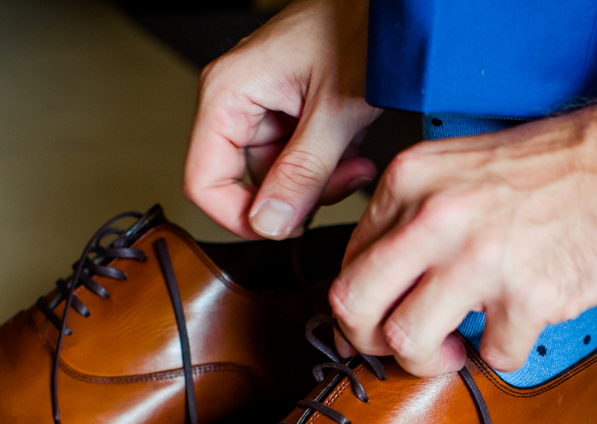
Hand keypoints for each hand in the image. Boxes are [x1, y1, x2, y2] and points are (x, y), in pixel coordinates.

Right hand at [183, 0, 381, 239]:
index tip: (281, 229)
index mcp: (227, 93)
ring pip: (278, 179)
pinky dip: (329, 164)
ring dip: (321, 181)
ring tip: (355, 155)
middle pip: (246, 184)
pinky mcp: (288, 115)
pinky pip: (298, 161)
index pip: (203, 181)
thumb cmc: (362, 28)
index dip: (238, 217)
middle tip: (342, 180)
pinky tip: (353, 143)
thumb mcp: (336, 110)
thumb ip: (303, 172)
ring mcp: (263, 109)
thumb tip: (270, 224)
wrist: (393, 7)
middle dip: (298, 195)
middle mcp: (236, 101)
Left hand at [329, 35, 596, 375]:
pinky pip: (492, 357)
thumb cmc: (568, 161)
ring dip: (430, 361)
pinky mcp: (528, 295)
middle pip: (354, 305)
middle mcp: (435, 216)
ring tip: (459, 348)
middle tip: (405, 348)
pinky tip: (519, 331)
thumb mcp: (466, 165)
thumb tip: (391, 278)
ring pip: (406, 341)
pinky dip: (504, 356)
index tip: (383, 320)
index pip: (349, 259)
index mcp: (413, 180)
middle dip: (370, 342)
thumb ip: (421, 214)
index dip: (362, 304)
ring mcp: (479, 258)